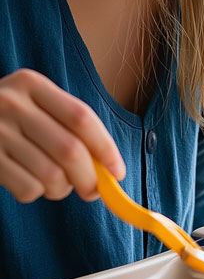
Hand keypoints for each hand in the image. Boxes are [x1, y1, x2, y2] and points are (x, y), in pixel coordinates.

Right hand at [0, 69, 125, 202]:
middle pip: (69, 150)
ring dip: (63, 189)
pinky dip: (37, 193)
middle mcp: (10, 103)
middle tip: (94, 190)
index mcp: (32, 84)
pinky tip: (31, 182)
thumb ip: (70, 127)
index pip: (81, 117)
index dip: (106, 148)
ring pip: (50, 175)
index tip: (118, 171)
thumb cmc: (11, 115)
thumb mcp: (36, 104)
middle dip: (90, 178)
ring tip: (59, 185)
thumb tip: (109, 169)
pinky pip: (26, 188)